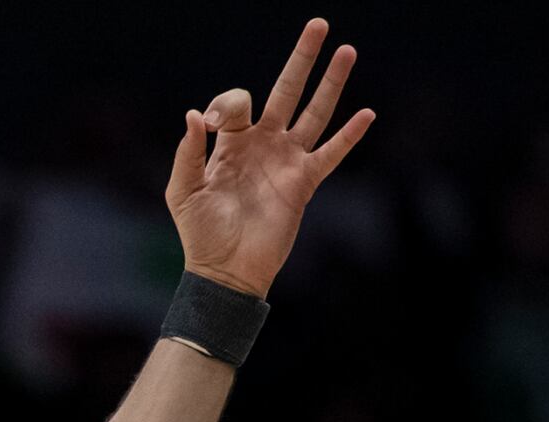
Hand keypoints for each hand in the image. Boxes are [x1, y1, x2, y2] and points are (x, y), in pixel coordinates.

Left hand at [165, 19, 373, 297]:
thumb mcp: (182, 191)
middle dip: (302, 59)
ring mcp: (286, 161)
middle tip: (318, 24)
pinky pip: (330, 154)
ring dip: (331, 83)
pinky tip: (366, 114)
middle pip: (287, 91)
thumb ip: (188, 153)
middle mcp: (262, 145)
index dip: (224, 104)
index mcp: (230, 143)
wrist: (225, 270)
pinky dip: (349, 136)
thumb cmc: (199, 233)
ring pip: (314, 113)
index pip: (235, 103)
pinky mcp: (303, 183)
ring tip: (347, 51)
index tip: (211, 124)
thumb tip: (194, 115)